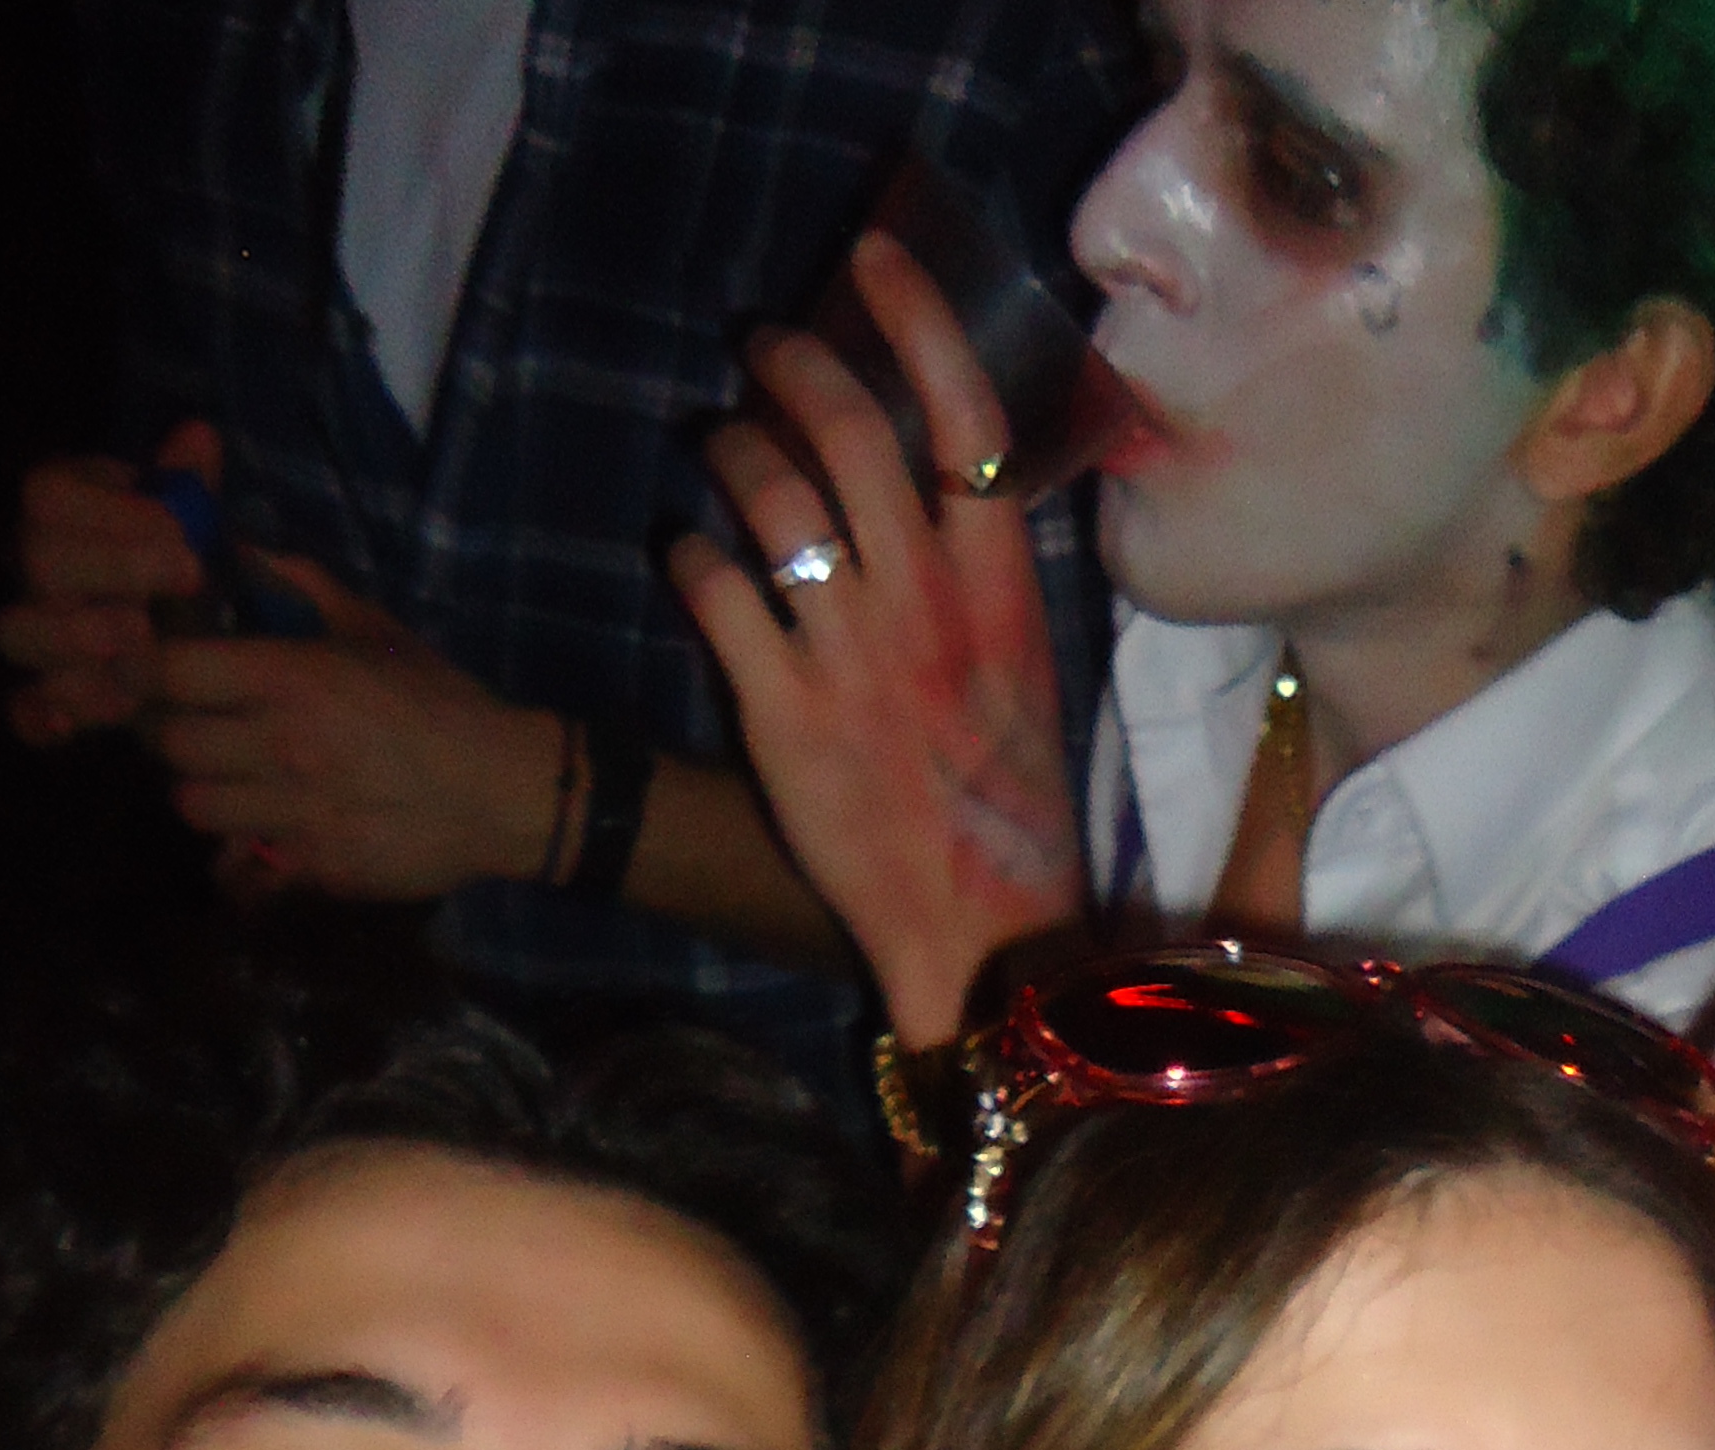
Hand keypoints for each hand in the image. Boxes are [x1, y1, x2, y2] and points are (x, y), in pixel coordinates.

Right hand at [0, 418, 220, 742]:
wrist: (208, 634)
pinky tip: (67, 724)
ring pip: (19, 632)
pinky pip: (20, 708)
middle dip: (111, 567)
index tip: (180, 528)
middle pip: (39, 559)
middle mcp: (36, 567)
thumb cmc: (193, 566)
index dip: (108, 512)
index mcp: (62, 512)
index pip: (49, 497)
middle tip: (187, 577)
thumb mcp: (200, 526)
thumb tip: (200, 437)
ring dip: (76, 638)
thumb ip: (191, 487)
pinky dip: (37, 716)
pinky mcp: (49, 695)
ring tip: (142, 641)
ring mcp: (37, 632)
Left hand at [142, 565, 561, 902]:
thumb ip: (299, 585)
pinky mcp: (314, 867)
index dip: (143, 670)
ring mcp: (294, 813)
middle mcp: (279, 746)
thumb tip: (238, 551)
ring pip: (193, 805)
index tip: (150, 670)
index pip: (166, 672)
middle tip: (191, 727)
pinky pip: (242, 860)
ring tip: (230, 781)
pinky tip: (269, 827)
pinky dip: (244, 845)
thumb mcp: (373, 628)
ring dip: (203, 790)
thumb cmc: (440, 700)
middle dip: (170, 732)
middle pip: (168, 743)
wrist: (503, 792)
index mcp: (288, 678)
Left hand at [677, 236, 1080, 1048]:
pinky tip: (689, 556)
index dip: (912, 319)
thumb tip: (942, 481)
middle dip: (789, 364)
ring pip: (769, 494)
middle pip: (847, 429)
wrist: (985, 926)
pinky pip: (714, 589)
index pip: (962, 414)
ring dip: (731, 447)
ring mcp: (849, 652)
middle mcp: (923, 599)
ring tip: (720, 446)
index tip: (870, 259)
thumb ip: (981, 571)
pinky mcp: (780, 709)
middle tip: (759, 350)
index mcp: (998, 583)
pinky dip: (690, 554)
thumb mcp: (1025, 668)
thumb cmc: (1008, 802)